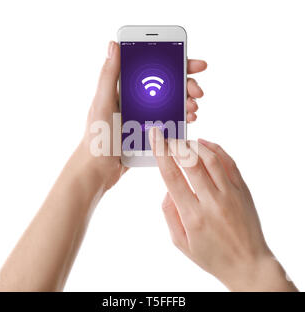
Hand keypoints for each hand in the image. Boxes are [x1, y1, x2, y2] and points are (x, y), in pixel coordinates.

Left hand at [81, 41, 206, 189]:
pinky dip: (182, 118)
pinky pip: (170, 121)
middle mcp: (137, 100)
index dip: (175, 63)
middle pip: (168, 85)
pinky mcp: (150, 131)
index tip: (193, 64)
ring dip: (187, 102)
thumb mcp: (103, 104)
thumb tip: (113, 44)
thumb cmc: (97, 138)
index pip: (153, 69)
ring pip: (172, 102)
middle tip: (198, 92)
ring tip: (193, 108)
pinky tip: (189, 119)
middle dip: (187, 85)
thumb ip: (108, 76)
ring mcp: (145, 116)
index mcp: (125, 89)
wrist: (99, 169)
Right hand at [149, 129, 296, 291]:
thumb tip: (168, 189)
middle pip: (190, 162)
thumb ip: (169, 214)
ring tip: (183, 142)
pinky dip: (215, 149)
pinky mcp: (243, 190)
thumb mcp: (181, 242)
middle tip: (167, 138)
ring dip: (194, 145)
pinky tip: (204, 145)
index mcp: (192, 216)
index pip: (172, 176)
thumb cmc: (212, 256)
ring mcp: (230, 194)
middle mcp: (212, 201)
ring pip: (210, 158)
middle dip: (175, 145)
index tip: (155, 137)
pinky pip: (229, 162)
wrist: (248, 264)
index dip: (161, 153)